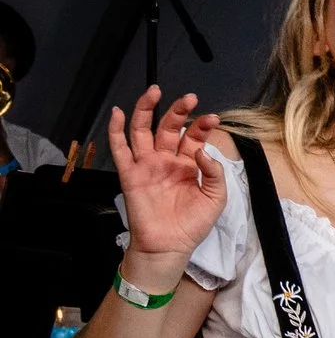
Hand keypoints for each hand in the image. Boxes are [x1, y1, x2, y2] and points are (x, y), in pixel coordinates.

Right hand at [107, 87, 226, 281]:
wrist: (169, 245)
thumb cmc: (193, 224)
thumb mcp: (215, 199)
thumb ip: (214, 173)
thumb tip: (203, 150)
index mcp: (189, 165)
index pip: (194, 137)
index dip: (202, 126)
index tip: (213, 117)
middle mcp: (167, 160)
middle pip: (168, 127)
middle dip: (178, 111)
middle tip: (188, 97)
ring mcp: (147, 165)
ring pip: (143, 131)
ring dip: (146, 110)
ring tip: (154, 92)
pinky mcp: (130, 174)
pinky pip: (120, 149)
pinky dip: (116, 130)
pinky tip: (117, 113)